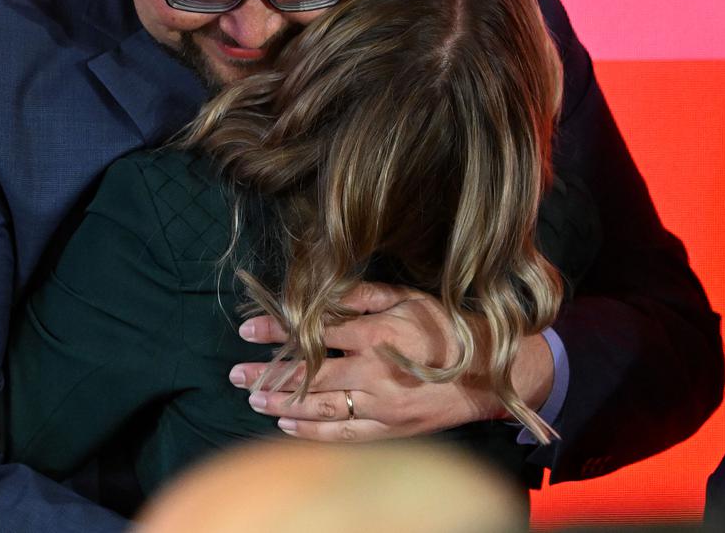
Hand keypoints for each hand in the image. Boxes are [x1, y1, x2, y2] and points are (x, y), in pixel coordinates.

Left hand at [228, 282, 553, 441]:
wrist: (489, 371)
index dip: (277, 331)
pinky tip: (286, 426)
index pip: (315, 331)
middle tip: (235, 373)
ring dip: (283, 404)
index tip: (246, 329)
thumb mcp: (407, 298)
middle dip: (268, 373)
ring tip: (252, 398)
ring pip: (321, 407)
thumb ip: (362, 296)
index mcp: (377, 333)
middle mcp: (375, 371)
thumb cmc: (446, 328)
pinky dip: (313, 432)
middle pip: (309, 373)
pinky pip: (345, 434)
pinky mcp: (391, 429)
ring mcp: (382, 405)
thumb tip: (321, 291)